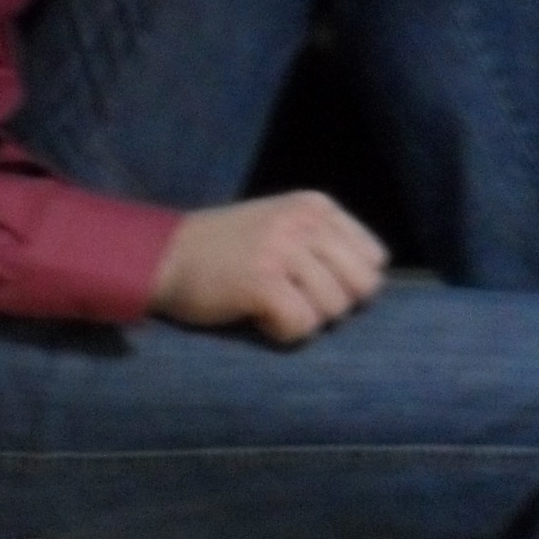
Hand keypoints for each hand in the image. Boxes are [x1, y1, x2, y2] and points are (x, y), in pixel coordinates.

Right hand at [150, 191, 388, 343]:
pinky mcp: (262, 281)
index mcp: (316, 206)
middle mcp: (305, 221)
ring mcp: (283, 249)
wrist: (163, 256)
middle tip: (292, 299)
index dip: (347, 283)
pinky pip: (301, 326)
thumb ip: (326, 245)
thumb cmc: (226, 251)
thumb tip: (371, 285)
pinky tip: (255, 315)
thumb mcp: (284, 227)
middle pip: (363, 287)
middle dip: (332, 305)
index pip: (375, 259)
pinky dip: (280, 333)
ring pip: (333, 309)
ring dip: (302, 319)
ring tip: (268, 302)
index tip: (309, 284)